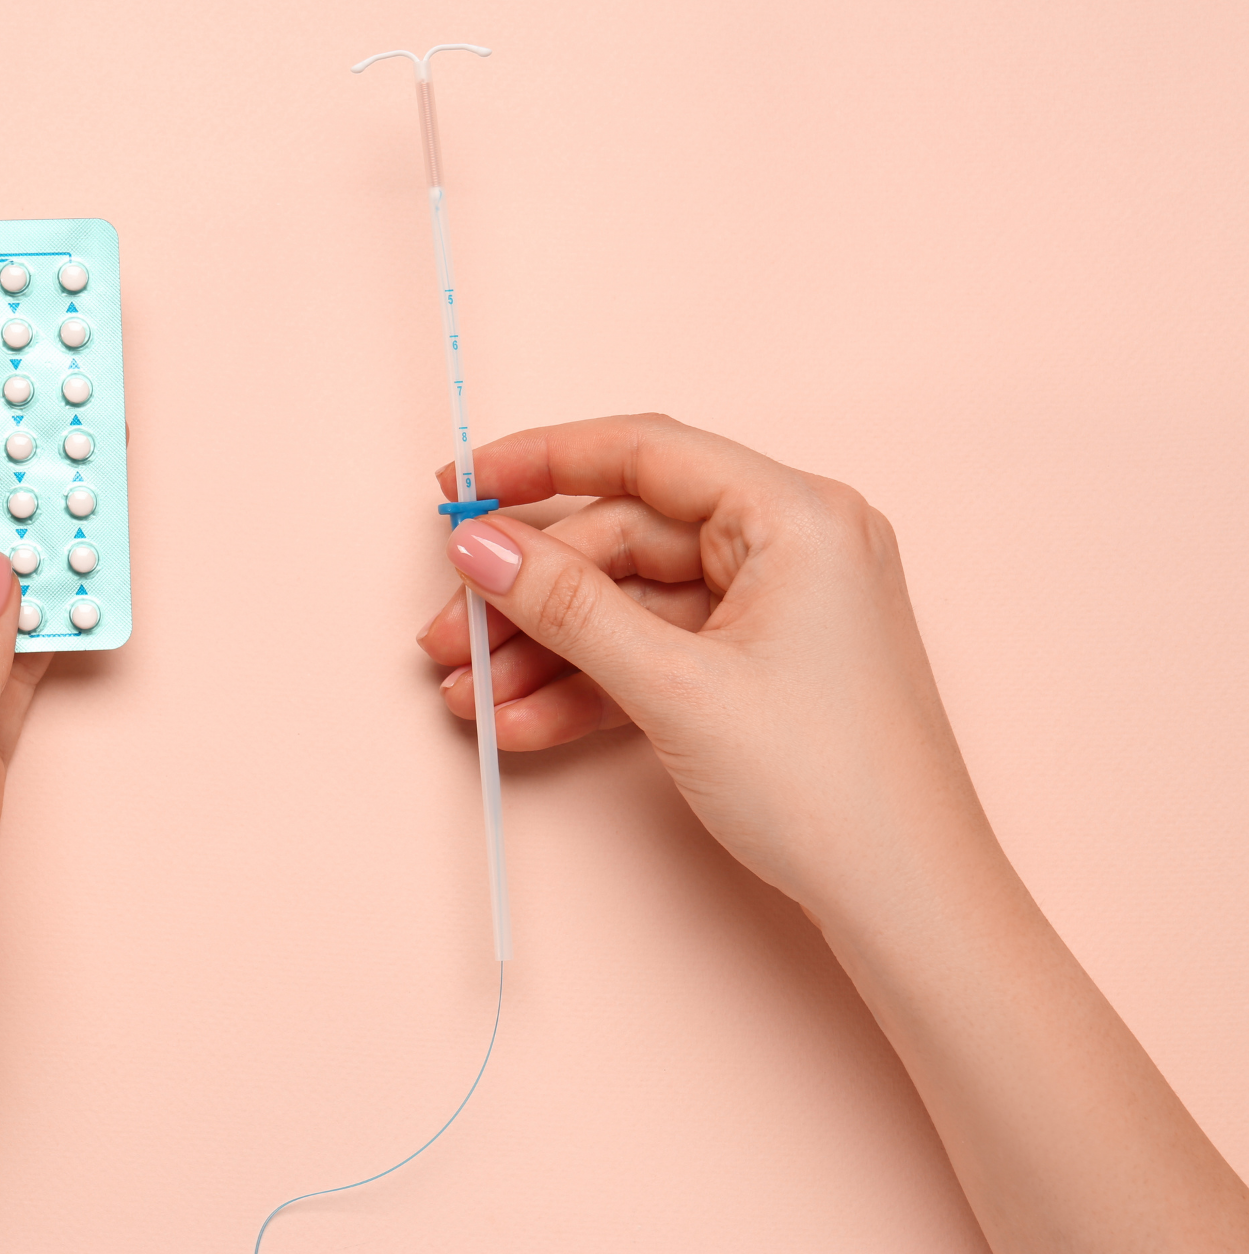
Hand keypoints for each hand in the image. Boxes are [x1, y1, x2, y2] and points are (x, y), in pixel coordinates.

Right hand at [417, 412, 979, 918]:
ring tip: (472, 697)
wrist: (908, 903)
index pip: (643, 454)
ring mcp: (780, 608)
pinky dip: (592, 686)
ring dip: (547, 651)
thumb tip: (481, 547)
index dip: (538, 462)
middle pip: (625, 539)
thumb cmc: (830, 787)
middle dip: (529, 594)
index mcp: (796, 516)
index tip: (461, 488)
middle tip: (451, 636)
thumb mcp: (675, 687)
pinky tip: (525, 725)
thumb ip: (566, 606)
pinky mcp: (763, 666)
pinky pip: (658, 654)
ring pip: (631, 605)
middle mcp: (794, 545)